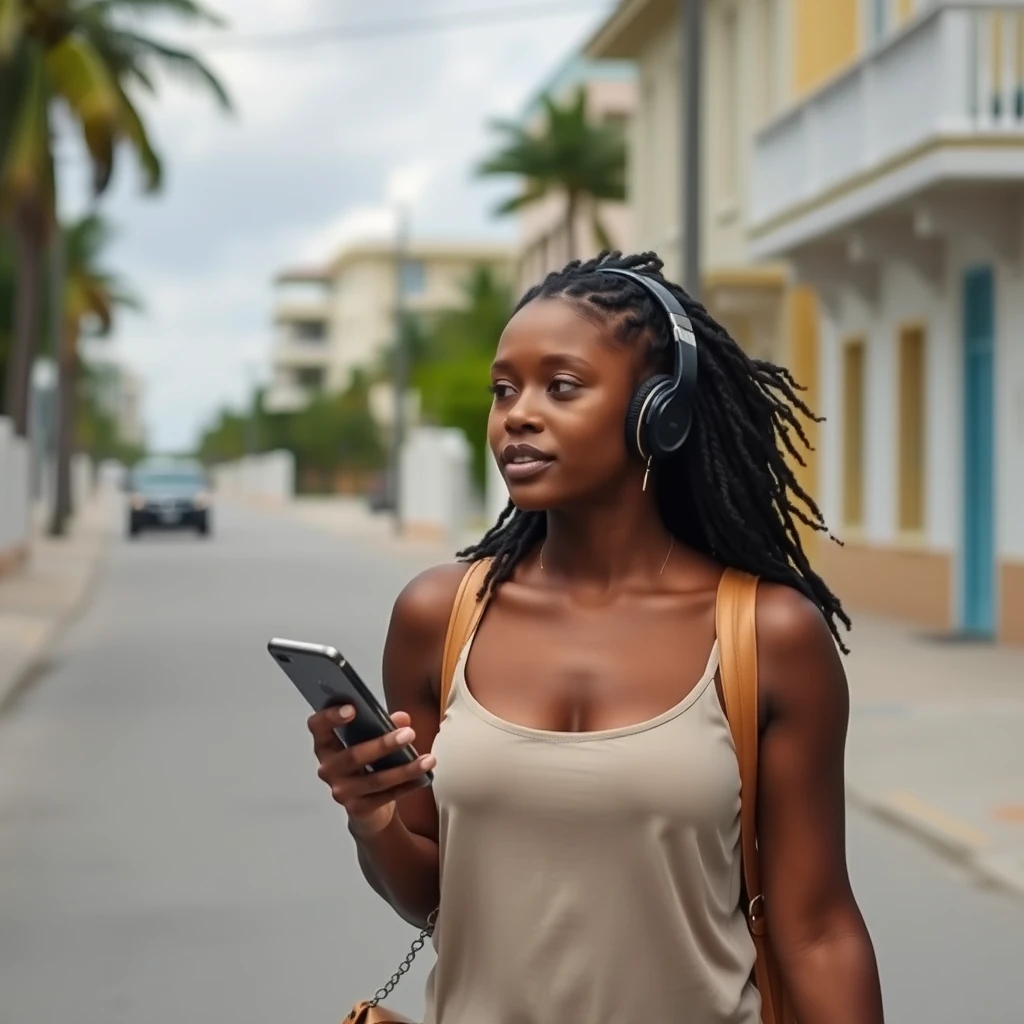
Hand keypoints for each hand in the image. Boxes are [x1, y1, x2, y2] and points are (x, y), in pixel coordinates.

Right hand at [308, 705, 435, 836]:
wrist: (367, 807)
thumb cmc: (367, 762)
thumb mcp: (373, 739)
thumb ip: (385, 724)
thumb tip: (403, 718)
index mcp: (326, 744)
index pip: (318, 726)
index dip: (330, 716)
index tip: (353, 708)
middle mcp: (328, 768)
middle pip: (353, 756)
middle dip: (383, 744)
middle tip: (409, 733)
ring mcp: (341, 791)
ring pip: (375, 780)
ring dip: (405, 769)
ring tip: (428, 759)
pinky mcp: (357, 809)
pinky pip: (386, 796)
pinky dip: (407, 785)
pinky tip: (425, 777)